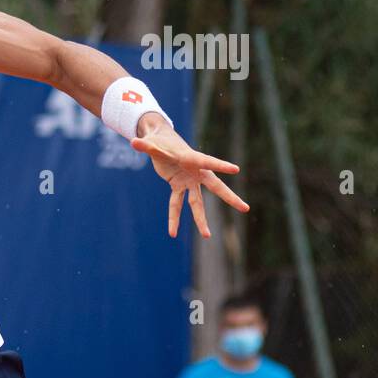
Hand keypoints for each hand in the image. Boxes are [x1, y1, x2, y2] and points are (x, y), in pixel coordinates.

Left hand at [130, 114, 249, 238]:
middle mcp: (195, 172)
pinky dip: (173, 217)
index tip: (236, 170)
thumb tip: (132, 142)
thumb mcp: (151, 143)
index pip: (209, 162)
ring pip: (197, 202)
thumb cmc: (159, 140)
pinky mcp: (178, 186)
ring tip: (207, 236)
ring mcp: (188, 181)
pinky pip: (176, 204)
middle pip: (215, 187)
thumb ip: (145, 145)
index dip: (220, 165)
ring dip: (200, 219)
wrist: (160, 142)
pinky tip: (172, 232)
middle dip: (229, 197)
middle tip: (245, 208)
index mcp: (192, 158)